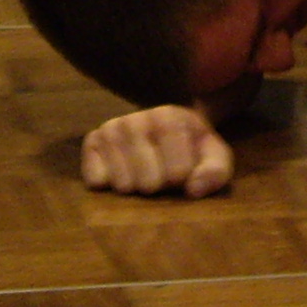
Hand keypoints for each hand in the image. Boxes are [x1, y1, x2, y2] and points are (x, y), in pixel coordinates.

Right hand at [79, 104, 234, 197]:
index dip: (181, 181)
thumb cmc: (192, 148)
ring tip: (144, 172)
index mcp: (168, 117)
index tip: (183, 173)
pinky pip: (96, 181)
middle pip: (147, 182)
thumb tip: (194, 189)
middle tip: (162, 174)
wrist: (166, 130)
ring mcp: (110, 129)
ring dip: (136, 188)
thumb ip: (215, 171)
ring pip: (122, 184)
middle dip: (159, 187)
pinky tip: (122, 171)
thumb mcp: (214, 157)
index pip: (176, 172)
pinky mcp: (91, 143)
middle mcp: (134, 120)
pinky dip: (109, 185)